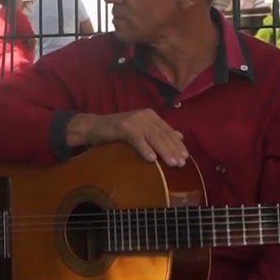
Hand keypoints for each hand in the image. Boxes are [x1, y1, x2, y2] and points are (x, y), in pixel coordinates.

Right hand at [69, 109, 188, 166]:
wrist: (93, 127)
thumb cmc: (117, 131)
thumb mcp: (141, 129)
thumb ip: (159, 131)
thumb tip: (180, 136)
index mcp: (151, 115)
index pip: (168, 130)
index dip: (177, 144)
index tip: (186, 157)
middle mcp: (144, 115)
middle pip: (163, 134)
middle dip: (173, 149)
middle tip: (181, 163)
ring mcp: (133, 120)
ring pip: (153, 136)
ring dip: (164, 151)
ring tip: (172, 163)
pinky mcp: (122, 127)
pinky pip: (136, 139)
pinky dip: (145, 148)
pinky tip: (151, 159)